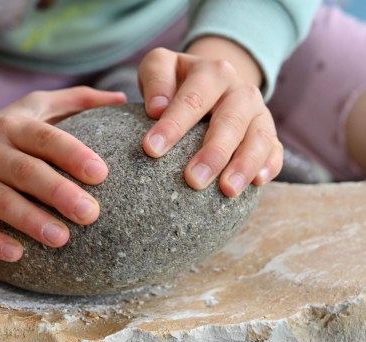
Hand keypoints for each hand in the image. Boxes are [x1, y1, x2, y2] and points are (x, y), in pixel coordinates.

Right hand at [0, 87, 125, 261]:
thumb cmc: (2, 131)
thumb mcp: (34, 107)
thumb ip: (76, 100)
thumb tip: (121, 98)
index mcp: (12, 126)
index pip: (45, 138)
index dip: (72, 154)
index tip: (101, 174)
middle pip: (24, 171)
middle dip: (58, 192)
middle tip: (90, 214)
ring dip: (29, 220)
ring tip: (61, 238)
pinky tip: (17, 254)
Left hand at [138, 41, 282, 196]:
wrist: (209, 81)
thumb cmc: (176, 81)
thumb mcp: (160, 66)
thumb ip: (154, 79)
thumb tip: (157, 108)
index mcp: (212, 73)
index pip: (193, 98)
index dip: (173, 124)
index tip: (152, 149)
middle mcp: (240, 91)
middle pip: (231, 121)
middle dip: (214, 152)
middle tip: (193, 180)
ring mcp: (258, 112)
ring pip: (259, 137)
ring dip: (244, 165)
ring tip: (227, 190)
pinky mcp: (268, 133)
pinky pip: (275, 149)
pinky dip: (270, 165)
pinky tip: (257, 183)